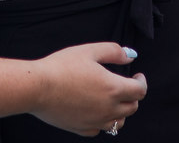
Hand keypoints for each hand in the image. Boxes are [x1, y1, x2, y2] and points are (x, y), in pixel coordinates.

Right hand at [31, 43, 146, 136]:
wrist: (38, 88)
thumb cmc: (61, 66)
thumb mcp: (89, 50)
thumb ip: (113, 51)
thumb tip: (129, 55)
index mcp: (113, 88)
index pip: (140, 91)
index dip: (141, 82)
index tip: (137, 76)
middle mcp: (108, 108)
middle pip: (132, 107)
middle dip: (133, 96)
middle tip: (126, 86)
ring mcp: (96, 121)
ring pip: (119, 122)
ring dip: (120, 111)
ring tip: (113, 100)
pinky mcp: (82, 128)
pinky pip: (99, 129)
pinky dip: (102, 121)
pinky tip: (95, 112)